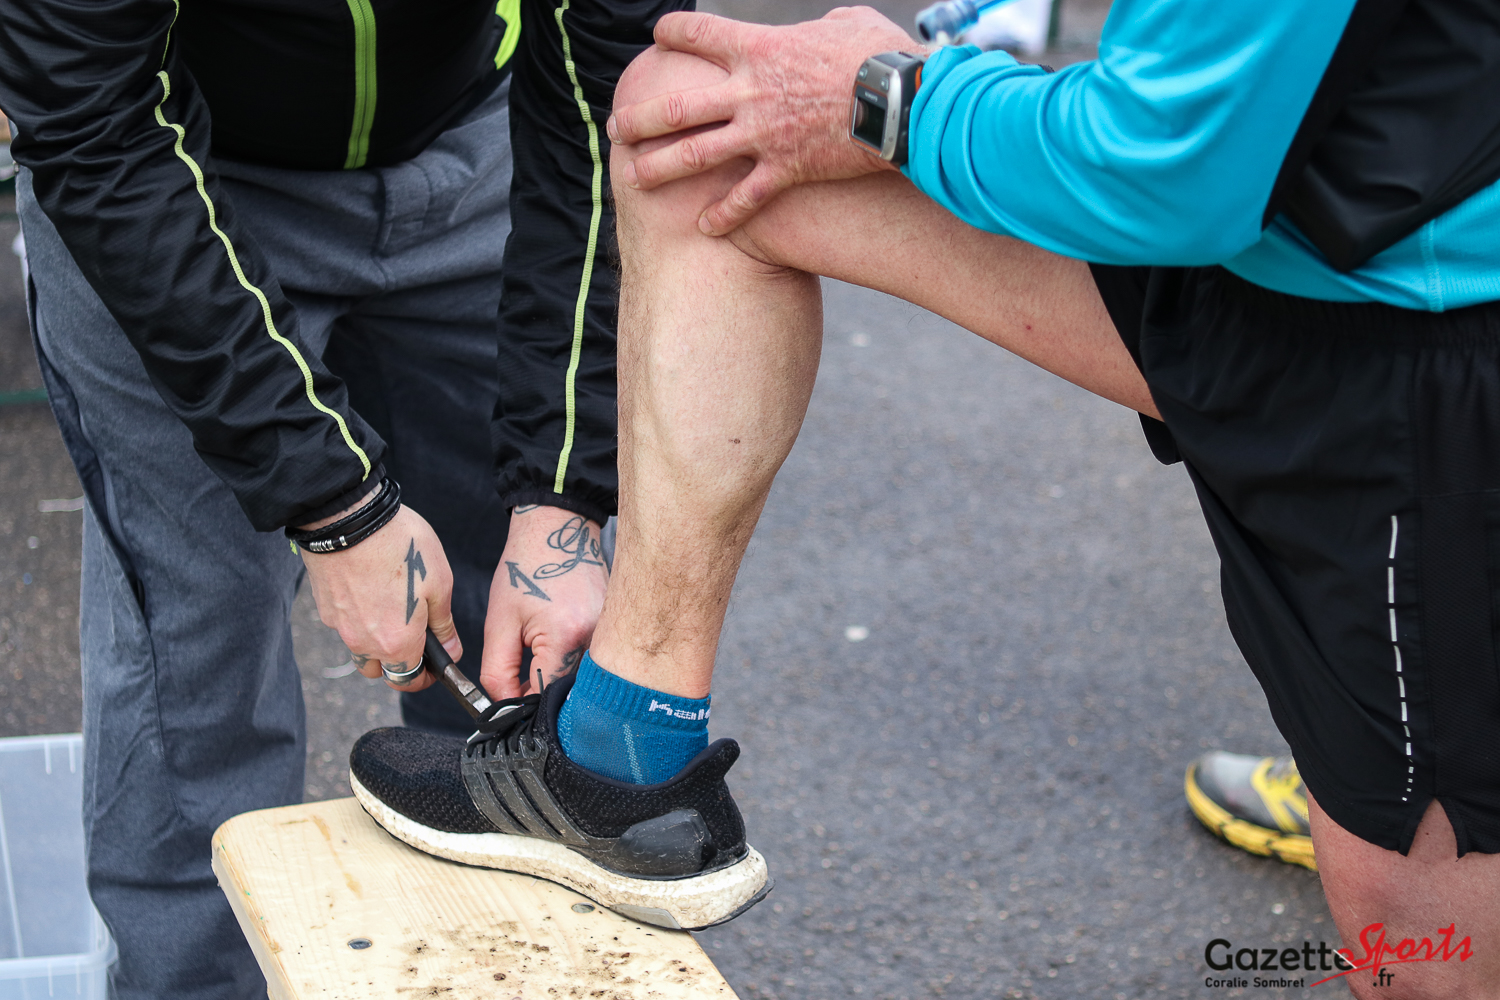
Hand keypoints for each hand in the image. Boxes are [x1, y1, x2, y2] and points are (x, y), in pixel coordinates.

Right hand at [299, 501, 457, 692]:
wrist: (348, 520)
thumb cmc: (400, 547)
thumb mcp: (439, 584)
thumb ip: (444, 625)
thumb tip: (450, 651)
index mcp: (397, 643)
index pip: (410, 680)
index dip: (426, 676)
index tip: (435, 664)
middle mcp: (364, 643)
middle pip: (382, 671)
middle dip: (400, 664)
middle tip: (416, 636)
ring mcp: (340, 627)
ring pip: (361, 650)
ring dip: (378, 643)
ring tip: (394, 610)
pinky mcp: (325, 608)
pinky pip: (346, 626)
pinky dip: (360, 620)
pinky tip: (372, 591)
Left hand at [480, 506, 608, 699]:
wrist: (556, 531)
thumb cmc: (525, 569)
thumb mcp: (498, 623)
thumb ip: (497, 671)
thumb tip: (506, 706)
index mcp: (566, 635)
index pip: (546, 694)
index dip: (523, 701)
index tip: (509, 695)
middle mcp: (596, 637)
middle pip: (568, 690)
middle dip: (542, 690)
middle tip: (521, 671)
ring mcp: (610, 631)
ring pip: (581, 678)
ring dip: (557, 674)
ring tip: (540, 645)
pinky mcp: (613, 627)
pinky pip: (592, 660)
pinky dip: (572, 659)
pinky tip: (558, 636)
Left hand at [607, 7, 921, 234]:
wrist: (903, 102)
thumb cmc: (880, 56)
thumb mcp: (846, 23)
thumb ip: (820, 28)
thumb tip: (824, 31)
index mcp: (760, 47)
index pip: (698, 32)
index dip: (672, 32)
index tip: (657, 37)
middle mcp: (749, 92)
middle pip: (677, 106)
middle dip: (638, 118)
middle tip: (615, 129)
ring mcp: (763, 135)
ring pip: (694, 154)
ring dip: (658, 167)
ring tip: (632, 178)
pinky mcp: (785, 170)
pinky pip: (744, 198)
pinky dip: (723, 215)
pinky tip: (703, 227)